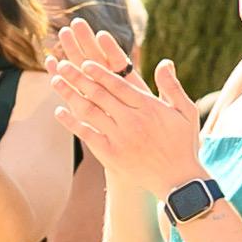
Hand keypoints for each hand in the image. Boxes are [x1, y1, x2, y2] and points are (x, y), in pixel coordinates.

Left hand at [55, 35, 205, 197]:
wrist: (178, 180)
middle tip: (63, 64)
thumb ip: (172, 87)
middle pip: (99, 94)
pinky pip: (86, 135)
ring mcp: (119, 137)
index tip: (85, 62)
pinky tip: (59, 111)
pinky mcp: (110, 154)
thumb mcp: (185, 112)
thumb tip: (164, 62)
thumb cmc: (183, 143)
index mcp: (148, 107)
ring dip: (70, 94)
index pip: (118, 84)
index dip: (99, 71)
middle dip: (79, 77)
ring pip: (89, 111)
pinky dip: (72, 122)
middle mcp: (131, 120)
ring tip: (56, 81)